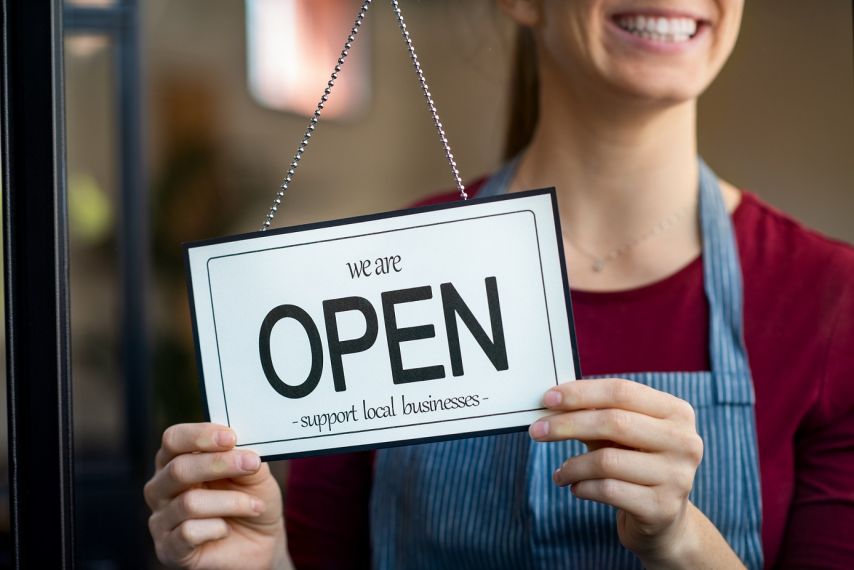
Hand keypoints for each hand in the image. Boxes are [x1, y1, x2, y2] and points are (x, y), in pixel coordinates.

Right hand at [144, 423, 289, 568]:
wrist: (261, 542)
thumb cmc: (251, 499)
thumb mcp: (255, 473)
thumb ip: (244, 455)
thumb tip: (238, 445)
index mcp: (176, 460)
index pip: (173, 440)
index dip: (200, 436)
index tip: (230, 437)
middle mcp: (161, 488)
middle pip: (178, 469)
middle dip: (219, 464)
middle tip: (251, 464)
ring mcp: (161, 520)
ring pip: (189, 503)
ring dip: (231, 502)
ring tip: (254, 505)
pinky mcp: (169, 549)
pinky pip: (188, 533)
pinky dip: (217, 528)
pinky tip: (226, 529)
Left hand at [528, 378, 738, 566]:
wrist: (663, 521)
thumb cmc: (635, 464)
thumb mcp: (621, 435)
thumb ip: (596, 413)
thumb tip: (552, 400)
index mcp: (676, 413)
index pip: (622, 391)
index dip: (581, 393)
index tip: (548, 398)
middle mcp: (685, 442)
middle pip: (614, 422)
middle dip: (567, 425)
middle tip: (536, 431)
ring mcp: (678, 477)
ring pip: (607, 460)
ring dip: (572, 465)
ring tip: (560, 472)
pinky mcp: (662, 508)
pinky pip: (608, 490)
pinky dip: (582, 487)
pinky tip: (575, 488)